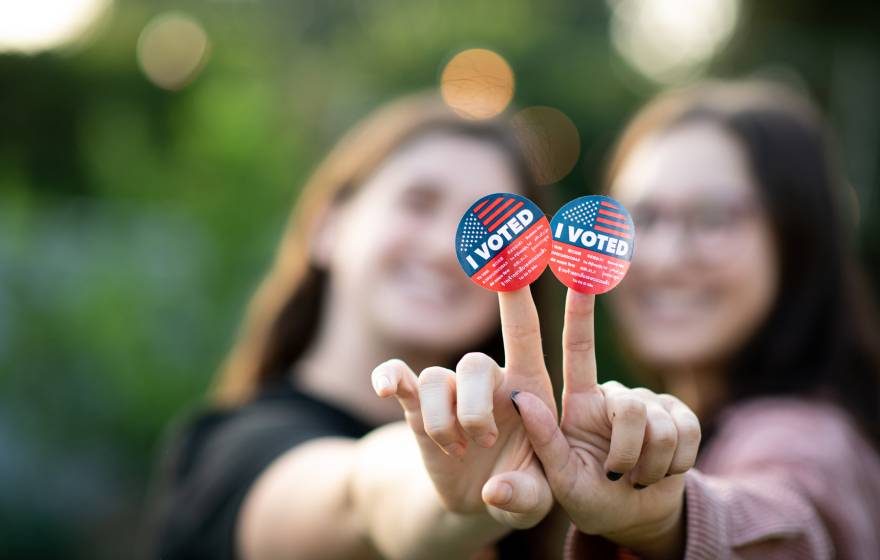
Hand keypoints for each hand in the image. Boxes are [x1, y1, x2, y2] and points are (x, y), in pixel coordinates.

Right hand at [371, 287, 555, 528]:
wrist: (480, 500)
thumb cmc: (523, 489)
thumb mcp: (536, 501)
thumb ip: (525, 497)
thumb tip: (495, 491)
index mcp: (528, 387)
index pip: (523, 331)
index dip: (516, 294)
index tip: (511, 253)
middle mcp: (488, 380)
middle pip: (474, 363)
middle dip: (473, 408)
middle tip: (483, 443)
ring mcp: (450, 392)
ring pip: (435, 380)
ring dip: (442, 421)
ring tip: (456, 451)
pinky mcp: (418, 409)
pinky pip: (400, 380)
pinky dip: (390, 378)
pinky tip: (385, 387)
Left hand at [512, 289, 700, 556]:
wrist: (635, 516)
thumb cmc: (589, 498)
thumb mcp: (560, 478)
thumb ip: (542, 441)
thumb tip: (519, 396)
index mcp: (579, 402)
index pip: (579, 349)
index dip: (580, 311)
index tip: (579, 271)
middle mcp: (614, 395)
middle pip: (630, 407)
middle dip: (628, 451)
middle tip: (618, 475)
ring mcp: (650, 403)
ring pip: (661, 425)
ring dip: (651, 464)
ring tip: (637, 476)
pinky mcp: (681, 415)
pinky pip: (688, 433)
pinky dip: (675, 464)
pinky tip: (662, 472)